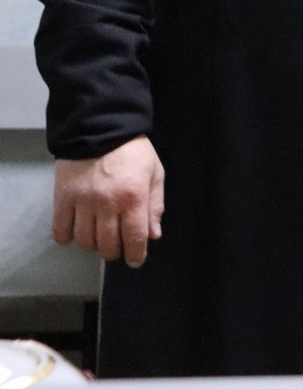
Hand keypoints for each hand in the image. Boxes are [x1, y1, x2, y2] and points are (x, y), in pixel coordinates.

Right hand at [52, 136, 164, 266]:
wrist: (99, 127)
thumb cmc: (132, 151)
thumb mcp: (155, 173)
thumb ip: (155, 204)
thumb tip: (153, 235)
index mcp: (133, 197)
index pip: (134, 238)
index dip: (135, 255)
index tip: (135, 260)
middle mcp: (107, 204)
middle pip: (107, 244)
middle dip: (114, 251)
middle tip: (117, 246)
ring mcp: (82, 202)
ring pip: (84, 241)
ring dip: (92, 245)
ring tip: (98, 236)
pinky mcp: (62, 198)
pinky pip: (61, 230)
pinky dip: (67, 238)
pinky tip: (75, 232)